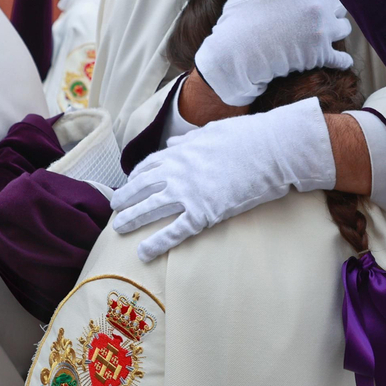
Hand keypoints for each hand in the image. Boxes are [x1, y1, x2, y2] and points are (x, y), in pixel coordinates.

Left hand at [111, 99, 335, 260]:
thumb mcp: (212, 131)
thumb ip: (189, 139)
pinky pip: (173, 232)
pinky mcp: (202, 213)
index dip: (136, 178)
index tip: (129, 184)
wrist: (270, 150)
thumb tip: (173, 141)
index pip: (149, 166)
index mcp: (180, 151)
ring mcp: (188, 193)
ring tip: (118, 229)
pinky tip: (143, 253)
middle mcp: (177, 171)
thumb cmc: (246, 137)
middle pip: (142, 188)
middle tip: (114, 208)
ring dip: (131, 219)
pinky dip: (156, 244)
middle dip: (125, 199)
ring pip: (150, 209)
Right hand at [194, 0, 352, 106]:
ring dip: (338, 30)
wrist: (239, 50)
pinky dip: (342, 61)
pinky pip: (342, 59)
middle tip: (326, 14)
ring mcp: (322, 31)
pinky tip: (342, 61)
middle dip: (333, 8)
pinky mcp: (321, 55)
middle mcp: (319, 6)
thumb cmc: (239, 18)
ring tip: (331, 33)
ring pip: (345, 28)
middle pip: (340, 3)